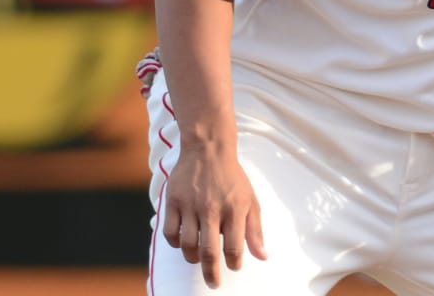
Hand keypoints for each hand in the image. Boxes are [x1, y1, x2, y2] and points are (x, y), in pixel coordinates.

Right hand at [161, 146, 267, 288]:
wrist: (208, 150)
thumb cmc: (233, 178)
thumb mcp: (251, 200)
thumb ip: (255, 230)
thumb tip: (263, 257)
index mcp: (234, 208)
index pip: (234, 246)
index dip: (234, 262)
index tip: (234, 268)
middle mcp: (212, 209)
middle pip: (209, 251)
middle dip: (212, 273)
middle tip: (214, 284)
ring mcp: (190, 205)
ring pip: (187, 245)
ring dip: (193, 258)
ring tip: (199, 260)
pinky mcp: (172, 202)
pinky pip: (170, 233)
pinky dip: (176, 244)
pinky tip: (184, 243)